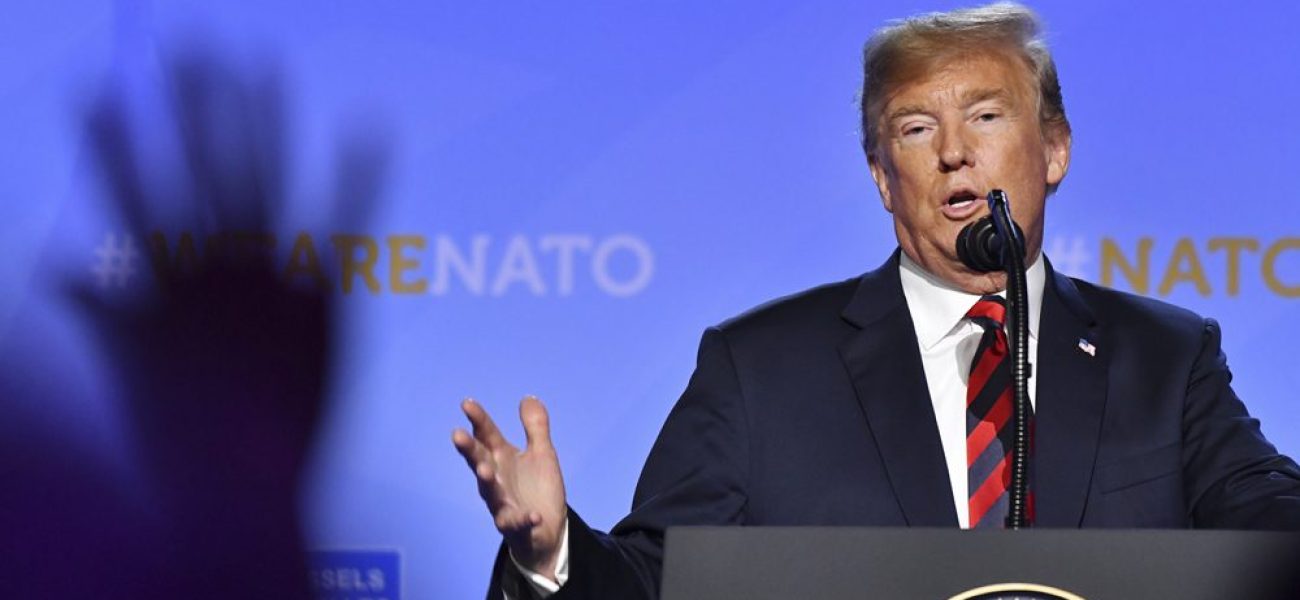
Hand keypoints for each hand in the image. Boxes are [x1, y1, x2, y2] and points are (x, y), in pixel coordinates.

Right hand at [452, 396, 566, 579]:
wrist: (546, 529)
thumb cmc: (537, 488)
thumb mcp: (542, 453)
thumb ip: (535, 427)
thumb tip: (528, 397)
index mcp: (502, 459)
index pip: (487, 436)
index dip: (478, 420)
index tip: (466, 403)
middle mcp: (497, 480)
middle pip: (479, 461)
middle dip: (469, 450)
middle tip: (457, 435)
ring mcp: (503, 504)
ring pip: (490, 493)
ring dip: (487, 481)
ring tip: (484, 470)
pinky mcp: (515, 527)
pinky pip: (518, 523)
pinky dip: (523, 519)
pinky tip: (532, 515)